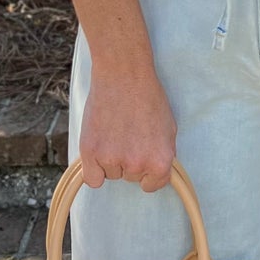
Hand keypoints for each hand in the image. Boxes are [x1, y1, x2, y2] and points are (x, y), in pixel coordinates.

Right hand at [78, 60, 177, 191]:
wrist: (124, 75)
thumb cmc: (147, 97)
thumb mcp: (168, 129)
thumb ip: (162, 154)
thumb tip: (155, 171)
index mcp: (160, 161)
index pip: (154, 184)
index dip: (148, 170)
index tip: (142, 156)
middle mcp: (137, 164)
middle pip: (130, 178)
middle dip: (129, 160)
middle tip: (127, 134)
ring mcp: (112, 159)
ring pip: (111, 174)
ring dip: (110, 160)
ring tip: (113, 132)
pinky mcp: (91, 153)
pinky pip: (92, 179)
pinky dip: (93, 169)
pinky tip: (98, 150)